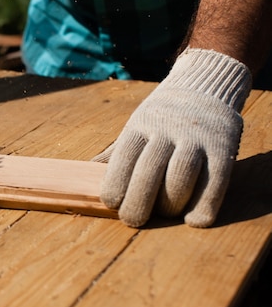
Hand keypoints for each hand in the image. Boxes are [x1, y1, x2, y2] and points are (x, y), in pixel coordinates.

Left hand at [94, 49, 251, 226]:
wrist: (204, 85)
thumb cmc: (160, 119)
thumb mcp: (134, 128)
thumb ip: (114, 154)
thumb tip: (83, 176)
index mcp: (140, 126)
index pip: (123, 157)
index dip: (115, 184)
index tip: (112, 204)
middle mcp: (167, 130)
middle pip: (149, 170)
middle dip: (138, 202)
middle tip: (132, 220)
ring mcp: (196, 138)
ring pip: (180, 175)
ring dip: (170, 204)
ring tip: (165, 214)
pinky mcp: (223, 146)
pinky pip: (215, 180)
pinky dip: (205, 204)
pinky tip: (194, 220)